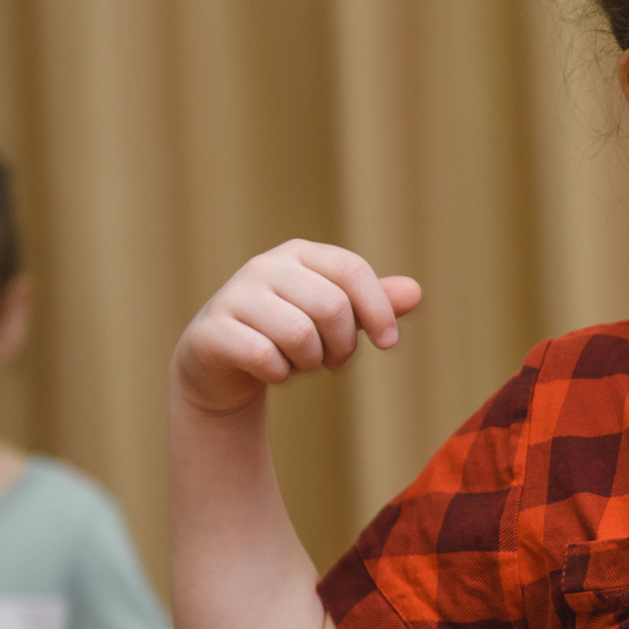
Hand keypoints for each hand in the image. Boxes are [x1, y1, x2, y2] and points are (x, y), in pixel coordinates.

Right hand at [173, 241, 423, 414]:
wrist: (222, 362)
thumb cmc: (288, 333)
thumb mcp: (335, 318)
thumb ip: (374, 304)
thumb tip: (415, 292)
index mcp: (300, 254)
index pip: (351, 270)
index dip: (378, 309)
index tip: (387, 344)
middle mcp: (265, 266)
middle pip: (330, 305)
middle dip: (342, 345)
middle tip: (334, 361)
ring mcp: (235, 295)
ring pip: (298, 333)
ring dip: (309, 362)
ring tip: (300, 364)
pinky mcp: (213, 329)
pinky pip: (263, 356)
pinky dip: (279, 374)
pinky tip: (273, 372)